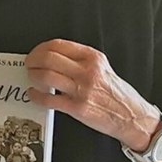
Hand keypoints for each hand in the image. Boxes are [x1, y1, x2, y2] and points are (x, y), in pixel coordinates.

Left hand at [24, 39, 156, 149]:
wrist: (133, 117)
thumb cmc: (117, 94)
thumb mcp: (103, 68)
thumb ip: (81, 60)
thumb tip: (53, 57)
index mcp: (93, 58)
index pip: (59, 45)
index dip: (40, 48)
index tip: (35, 53)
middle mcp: (88, 71)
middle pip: (48, 58)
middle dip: (32, 60)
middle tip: (29, 65)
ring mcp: (82, 90)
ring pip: (46, 75)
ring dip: (32, 76)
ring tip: (31, 78)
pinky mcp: (78, 108)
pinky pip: (48, 99)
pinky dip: (35, 95)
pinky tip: (33, 94)